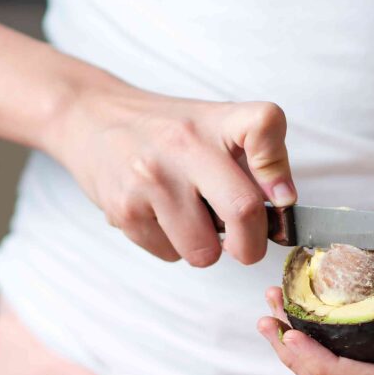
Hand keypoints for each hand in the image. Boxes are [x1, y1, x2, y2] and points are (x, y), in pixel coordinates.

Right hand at [43, 79, 294, 265]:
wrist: (91, 119)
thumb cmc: (165, 131)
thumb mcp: (212, 126)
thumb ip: (253, 160)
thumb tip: (282, 207)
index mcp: (216, 120)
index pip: (264, 125)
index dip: (278, 167)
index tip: (280, 197)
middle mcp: (184, 144)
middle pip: (243, 210)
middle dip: (251, 245)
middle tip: (244, 244)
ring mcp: (151, 178)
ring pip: (204, 251)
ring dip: (204, 249)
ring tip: (189, 219)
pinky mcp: (124, 209)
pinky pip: (170, 255)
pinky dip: (172, 247)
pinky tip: (159, 217)